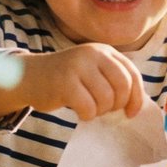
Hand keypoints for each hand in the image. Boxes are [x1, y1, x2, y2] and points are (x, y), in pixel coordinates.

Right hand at [0, 44, 145, 121]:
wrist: (30, 76)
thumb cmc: (66, 78)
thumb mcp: (92, 70)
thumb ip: (112, 80)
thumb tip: (135, 106)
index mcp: (104, 51)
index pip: (132, 74)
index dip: (136, 96)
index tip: (130, 113)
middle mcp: (93, 54)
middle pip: (122, 86)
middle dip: (117, 105)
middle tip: (105, 110)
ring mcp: (78, 66)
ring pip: (106, 99)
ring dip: (99, 111)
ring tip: (89, 108)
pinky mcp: (65, 82)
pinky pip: (88, 108)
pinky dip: (86, 115)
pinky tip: (78, 111)